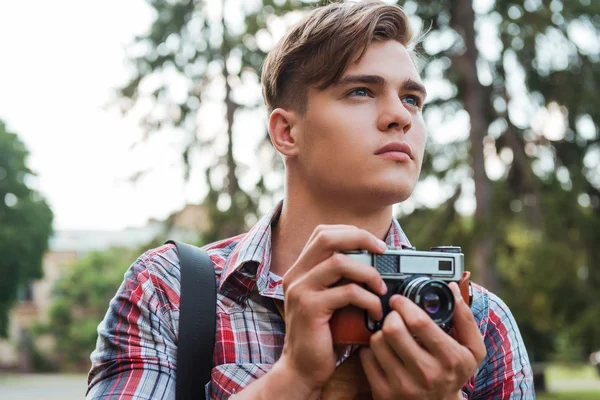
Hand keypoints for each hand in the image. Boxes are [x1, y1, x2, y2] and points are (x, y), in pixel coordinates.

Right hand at [276, 225, 387, 392]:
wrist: (303, 367)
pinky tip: (376, 310)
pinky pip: (346, 292)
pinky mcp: (310, 308)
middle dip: (360, 238)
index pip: (322, 233)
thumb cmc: (322, 334)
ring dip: (368, 273)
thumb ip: (341, 280)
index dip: (350, 232)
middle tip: (382, 252)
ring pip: (339, 262)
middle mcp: (296, 275)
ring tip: (381, 288)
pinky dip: (368, 299)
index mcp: (300, 269)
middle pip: (327, 238)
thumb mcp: (329, 300)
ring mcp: (300, 290)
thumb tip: (375, 262)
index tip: (375, 244)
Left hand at [359, 282, 485, 399]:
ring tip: (390, 336)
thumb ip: (465, 318)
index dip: (404, 304)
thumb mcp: (472, 350)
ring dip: (380, 333)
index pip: (419, 322)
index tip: (398, 299)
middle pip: (392, 329)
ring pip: (376, 341)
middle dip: (390, 316)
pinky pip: (366, 357)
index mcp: (450, 358)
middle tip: (393, 316)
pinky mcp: (384, 392)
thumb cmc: (453, 373)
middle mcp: (427, 373)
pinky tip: (383, 352)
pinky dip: (370, 350)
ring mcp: (403, 385)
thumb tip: (453, 288)